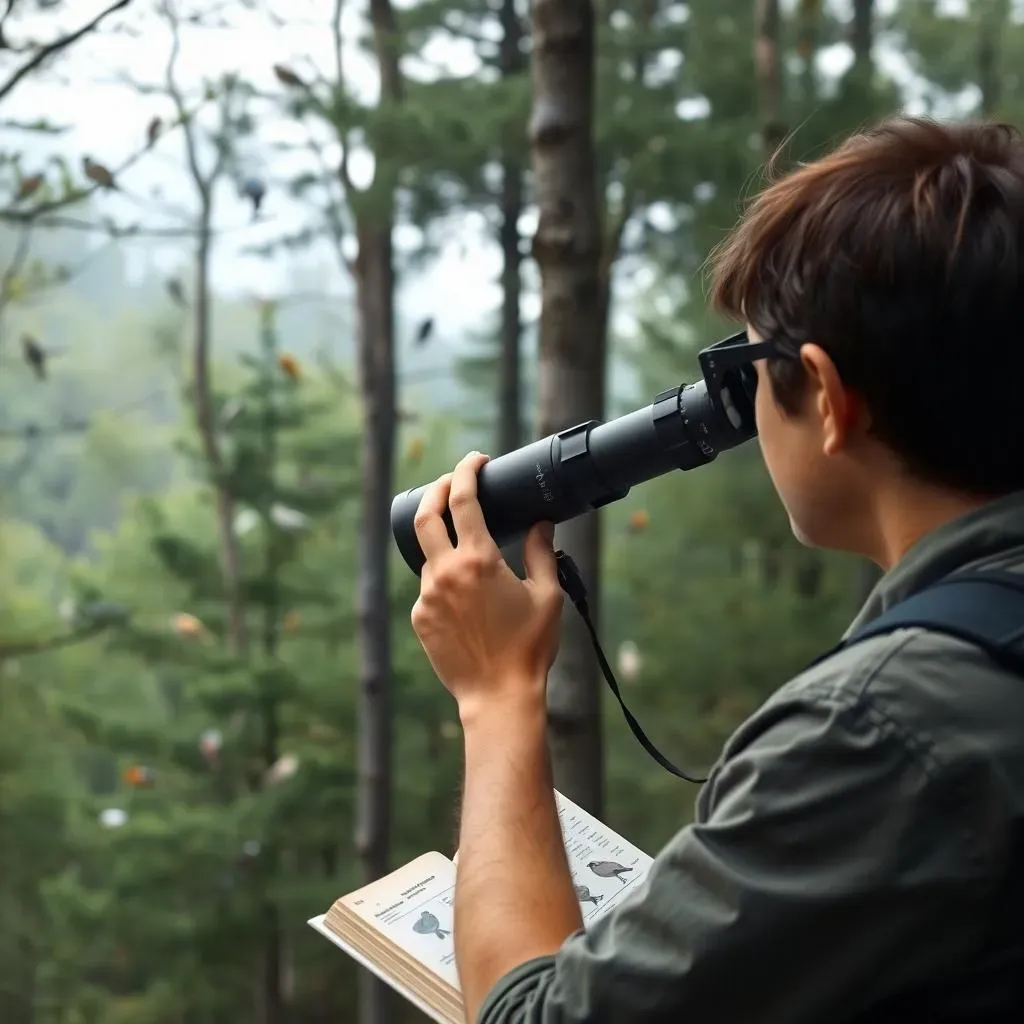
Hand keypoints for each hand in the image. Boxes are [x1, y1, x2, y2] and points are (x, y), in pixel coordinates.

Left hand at [410, 451, 563, 715]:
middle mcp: (445, 573)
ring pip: (428, 555)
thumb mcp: (547, 595)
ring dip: (444, 543)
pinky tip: (466, 598)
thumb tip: (542, 524)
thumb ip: (543, 552)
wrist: (498, 695)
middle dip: (436, 488)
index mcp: (478, 560)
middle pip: (425, 514)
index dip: (467, 471)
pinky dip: (444, 580)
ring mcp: (427, 596)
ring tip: (468, 549)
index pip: (463, 498)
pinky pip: (428, 588)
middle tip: (451, 481)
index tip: (476, 460)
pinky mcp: (419, 618)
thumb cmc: (528, 647)